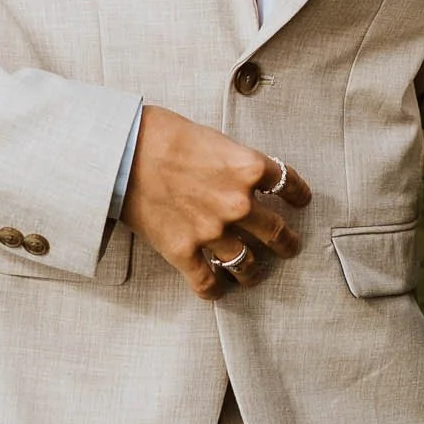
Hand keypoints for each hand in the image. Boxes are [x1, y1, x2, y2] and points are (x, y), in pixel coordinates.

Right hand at [121, 105, 312, 300]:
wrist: (123, 150)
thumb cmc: (163, 134)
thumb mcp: (212, 138)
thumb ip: (233, 162)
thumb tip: (242, 175)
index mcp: (247, 168)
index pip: (288, 183)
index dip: (299, 194)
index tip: (301, 200)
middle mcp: (237, 203)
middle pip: (275, 232)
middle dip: (286, 242)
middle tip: (289, 245)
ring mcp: (211, 231)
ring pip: (246, 264)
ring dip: (254, 271)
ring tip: (254, 273)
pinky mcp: (183, 251)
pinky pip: (207, 283)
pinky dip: (215, 290)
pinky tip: (217, 290)